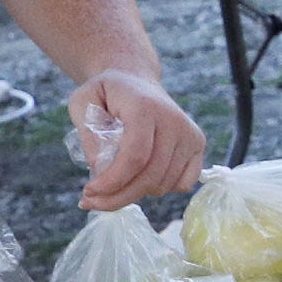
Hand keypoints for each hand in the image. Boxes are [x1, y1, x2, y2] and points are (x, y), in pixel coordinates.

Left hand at [67, 72, 208, 208]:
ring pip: (164, 184)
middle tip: (93, 202)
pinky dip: (159, 189)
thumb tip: (101, 172)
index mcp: (145, 107)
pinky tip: (141, 178)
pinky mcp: (198, 144)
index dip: (113, 182)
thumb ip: (87, 136)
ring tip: (115, 184)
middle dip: (118, 197)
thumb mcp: (82, 104)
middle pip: (150, 176)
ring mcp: (190, 134)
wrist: (136, 79)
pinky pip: (182, 184)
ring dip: (135, 194)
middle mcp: (174, 120)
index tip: (88, 193)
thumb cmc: (107, 93)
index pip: (135, 156)